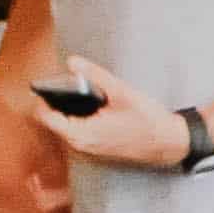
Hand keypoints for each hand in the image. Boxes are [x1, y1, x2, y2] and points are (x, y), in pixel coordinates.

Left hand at [30, 58, 191, 171]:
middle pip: (53, 121)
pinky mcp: (95, 150)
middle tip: (74, 85)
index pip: (45, 116)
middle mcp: (80, 146)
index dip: (45, 98)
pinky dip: (80, 120)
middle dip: (59, 102)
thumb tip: (72, 62)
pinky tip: (97, 110)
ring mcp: (88, 150)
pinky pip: (77, 133)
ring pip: (65, 127)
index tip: (52, 83)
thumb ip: (94, 75)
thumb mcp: (120, 92)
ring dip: (70, 111)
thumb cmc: (147, 120)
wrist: (168, 143)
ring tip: (88, 97)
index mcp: (81, 133)